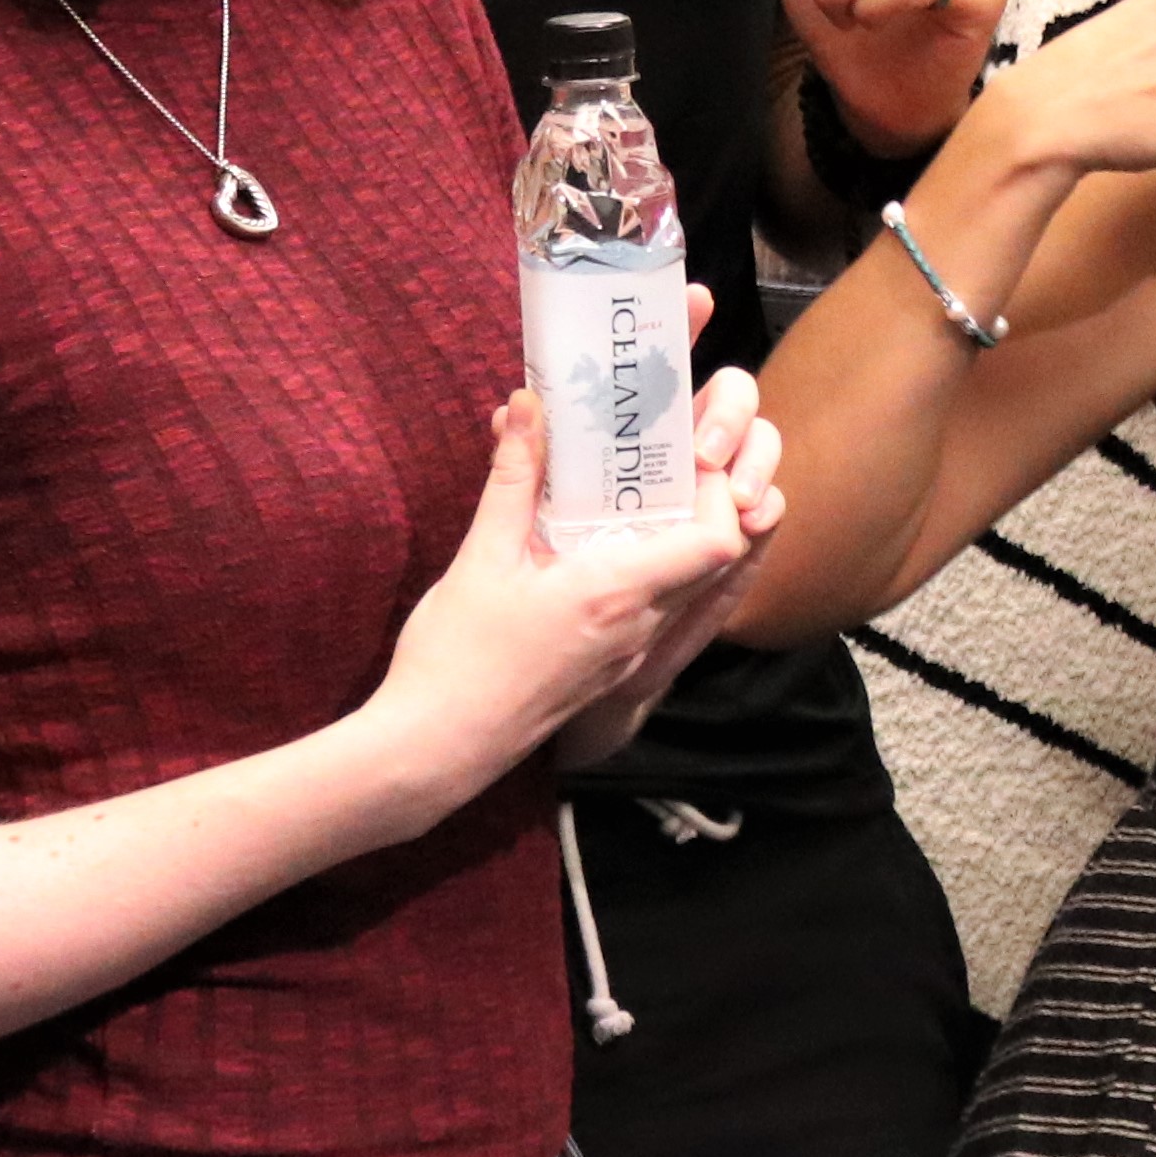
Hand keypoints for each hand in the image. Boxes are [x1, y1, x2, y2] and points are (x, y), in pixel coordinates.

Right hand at [371, 391, 773, 799]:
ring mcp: (631, 658)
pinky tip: (613, 552)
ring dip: (686, 543)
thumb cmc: (454, 657)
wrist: (434, 751)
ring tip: (641, 499)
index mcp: (616, 594)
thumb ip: (514, 478)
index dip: (721, 494)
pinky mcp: (613, 674)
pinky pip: (664, 618)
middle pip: (718, 563)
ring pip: (693, 593)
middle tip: (670, 463)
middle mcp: (640, 629)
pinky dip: (660, 578)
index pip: (719, 542)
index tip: (691, 457)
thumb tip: (529, 405)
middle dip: (710, 508)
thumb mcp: (481, 555)